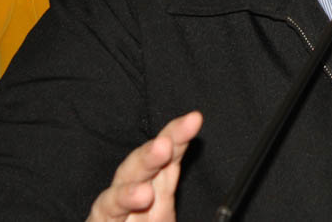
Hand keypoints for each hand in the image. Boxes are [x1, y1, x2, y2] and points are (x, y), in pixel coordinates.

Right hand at [87, 111, 202, 221]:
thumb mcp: (176, 220)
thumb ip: (213, 216)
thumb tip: (228, 214)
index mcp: (159, 193)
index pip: (169, 158)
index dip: (179, 136)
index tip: (194, 119)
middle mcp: (133, 199)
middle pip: (139, 168)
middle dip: (150, 154)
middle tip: (165, 145)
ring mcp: (112, 215)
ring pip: (113, 195)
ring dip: (128, 191)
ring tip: (145, 193)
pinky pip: (103, 214)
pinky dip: (115, 206)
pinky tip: (134, 201)